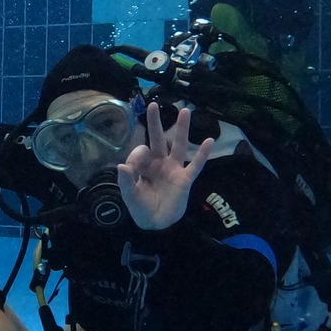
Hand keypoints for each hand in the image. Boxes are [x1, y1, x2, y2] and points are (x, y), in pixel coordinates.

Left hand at [118, 105, 212, 230]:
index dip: (136, 157)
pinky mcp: (185, 179)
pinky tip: (209, 141)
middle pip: (158, 138)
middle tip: (153, 105)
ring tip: (185, 111)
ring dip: (182, 129)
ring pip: (179, 145)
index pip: (140, 151)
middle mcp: (159, 162)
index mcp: (144, 165)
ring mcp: (174, 169)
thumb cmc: (142, 208)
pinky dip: (203, 154)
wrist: (157, 225)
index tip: (132, 170)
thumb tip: (121, 165)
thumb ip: (126, 181)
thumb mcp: (130, 196)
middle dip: (155, 123)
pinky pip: (196, 165)